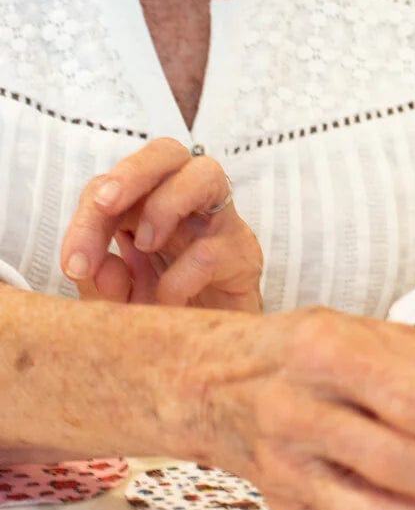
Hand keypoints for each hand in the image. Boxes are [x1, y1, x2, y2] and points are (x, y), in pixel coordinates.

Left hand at [61, 138, 262, 311]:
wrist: (210, 356)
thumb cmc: (163, 317)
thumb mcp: (117, 301)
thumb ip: (100, 282)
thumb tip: (98, 264)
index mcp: (146, 208)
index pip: (115, 185)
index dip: (89, 214)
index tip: (75, 262)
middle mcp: (186, 206)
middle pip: (168, 152)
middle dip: (132, 171)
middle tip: (106, 205)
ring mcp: (220, 226)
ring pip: (206, 173)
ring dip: (167, 202)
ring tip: (147, 244)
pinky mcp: (244, 256)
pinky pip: (214, 247)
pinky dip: (181, 275)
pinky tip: (170, 301)